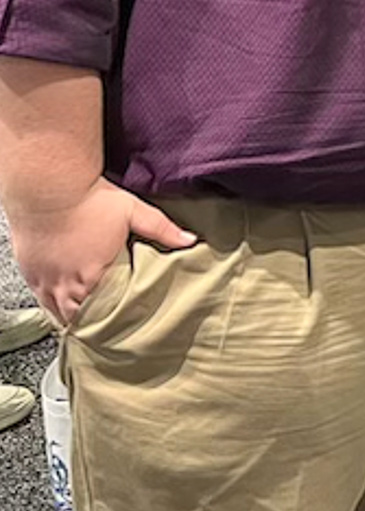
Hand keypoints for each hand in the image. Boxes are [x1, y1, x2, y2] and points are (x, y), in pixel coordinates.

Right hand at [8, 177, 195, 326]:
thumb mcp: (132, 212)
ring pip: (55, 312)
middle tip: (107, 324)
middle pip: (77, 318)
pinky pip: (39, 298)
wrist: (48, 186)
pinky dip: (51, 301)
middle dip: (92, 321)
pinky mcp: (28, 271)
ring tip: (86, 316)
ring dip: (71, 313)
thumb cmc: (88, 199)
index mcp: (91, 278)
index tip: (124, 322)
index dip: (113, 320)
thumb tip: (190, 240)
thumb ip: (162, 230)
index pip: (102, 315)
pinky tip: (62, 298)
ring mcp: (42, 280)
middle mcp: (62, 285)